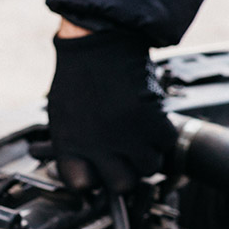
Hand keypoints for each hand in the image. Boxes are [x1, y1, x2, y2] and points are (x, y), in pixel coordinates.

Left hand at [46, 26, 175, 192]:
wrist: (99, 42)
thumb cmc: (78, 75)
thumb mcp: (62, 115)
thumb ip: (72, 143)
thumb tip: (86, 165)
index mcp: (71, 145)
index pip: (81, 185)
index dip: (90, 180)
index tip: (94, 173)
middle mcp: (100, 147)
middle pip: (122, 185)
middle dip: (126, 174)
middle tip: (125, 160)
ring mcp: (128, 136)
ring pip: (149, 167)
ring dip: (147, 156)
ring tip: (140, 140)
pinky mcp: (152, 121)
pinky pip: (166, 143)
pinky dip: (162, 135)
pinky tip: (151, 123)